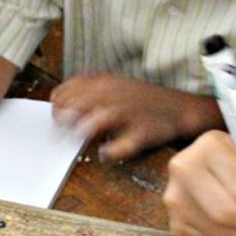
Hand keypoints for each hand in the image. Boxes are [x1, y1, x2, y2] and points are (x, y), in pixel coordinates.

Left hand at [52, 75, 223, 160]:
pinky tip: (105, 152)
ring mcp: (127, 114)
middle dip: (63, 123)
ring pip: (95, 122)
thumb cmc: (143, 100)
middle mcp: (112, 96)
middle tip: (62, 136)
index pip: (65, 92)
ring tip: (81, 140)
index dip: (56, 107)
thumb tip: (60, 104)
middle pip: (74, 107)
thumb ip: (88, 91)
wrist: (180, 108)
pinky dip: (109, 152)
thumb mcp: (114, 85)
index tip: (56, 118)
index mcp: (103, 83)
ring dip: (83, 132)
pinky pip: (120, 147)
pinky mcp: (141, 133)